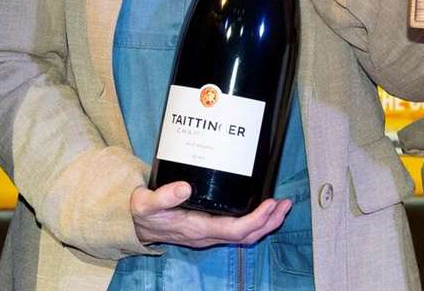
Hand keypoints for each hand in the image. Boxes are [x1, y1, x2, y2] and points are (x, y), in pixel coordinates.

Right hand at [130, 182, 291, 247]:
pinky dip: (255, 219)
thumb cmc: (143, 213)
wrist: (137, 224)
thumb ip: (163, 196)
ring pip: (245, 234)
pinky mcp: (211, 227)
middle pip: (246, 235)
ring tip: (281, 206)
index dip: (255, 220)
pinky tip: (262, 206)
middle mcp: (207, 234)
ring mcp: (210, 233)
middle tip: (285, 203)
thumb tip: (185, 187)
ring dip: (266, 222)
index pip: (233, 230)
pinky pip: (238, 228)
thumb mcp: (146, 204)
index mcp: (196, 228)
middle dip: (269, 221)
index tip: (270, 205)